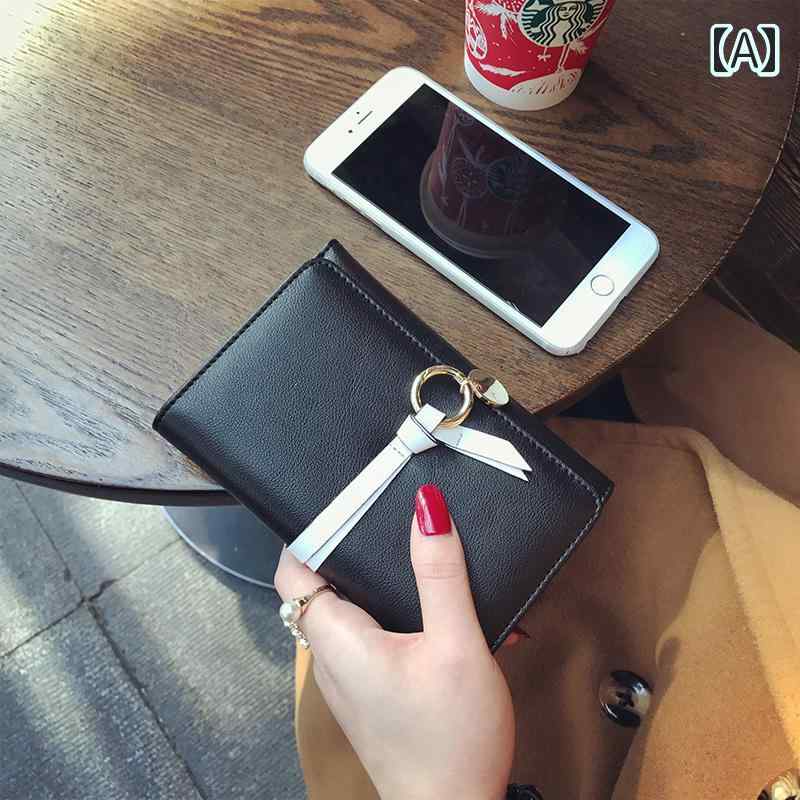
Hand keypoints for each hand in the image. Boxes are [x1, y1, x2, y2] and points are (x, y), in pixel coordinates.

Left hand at [275, 484, 514, 799]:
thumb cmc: (450, 739)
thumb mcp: (456, 645)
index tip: (345, 497)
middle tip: (387, 513)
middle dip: (351, 545)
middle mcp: (332, 656)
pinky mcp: (369, 688)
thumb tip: (425, 509)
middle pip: (320, 582)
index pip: (292, 568)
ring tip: (416, 552)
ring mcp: (349, 675)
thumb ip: (440, 575)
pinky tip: (437, 611)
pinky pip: (368, 634)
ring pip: (348, 608)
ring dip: (379, 580)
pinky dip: (393, 612)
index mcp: (337, 638)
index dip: (310, 529)